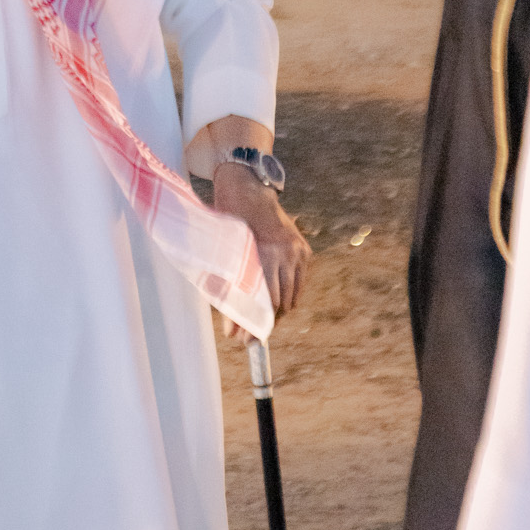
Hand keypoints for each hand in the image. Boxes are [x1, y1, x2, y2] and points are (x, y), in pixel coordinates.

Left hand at [211, 163, 311, 337]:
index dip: (251, 324)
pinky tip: (274, 303)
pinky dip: (287, 297)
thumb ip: (228, 289)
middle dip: (262, 324)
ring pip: (291, 298)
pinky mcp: (305, 251)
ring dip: (276, 314)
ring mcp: (297, 252)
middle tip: (248, 338)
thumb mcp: (224, 253)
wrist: (248, 190)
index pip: (262, 302)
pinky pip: (298, 285)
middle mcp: (284, 254)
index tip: (241, 340)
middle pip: (278, 305)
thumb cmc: (228, 222)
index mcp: (263, 253)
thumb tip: (230, 329)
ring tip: (260, 323)